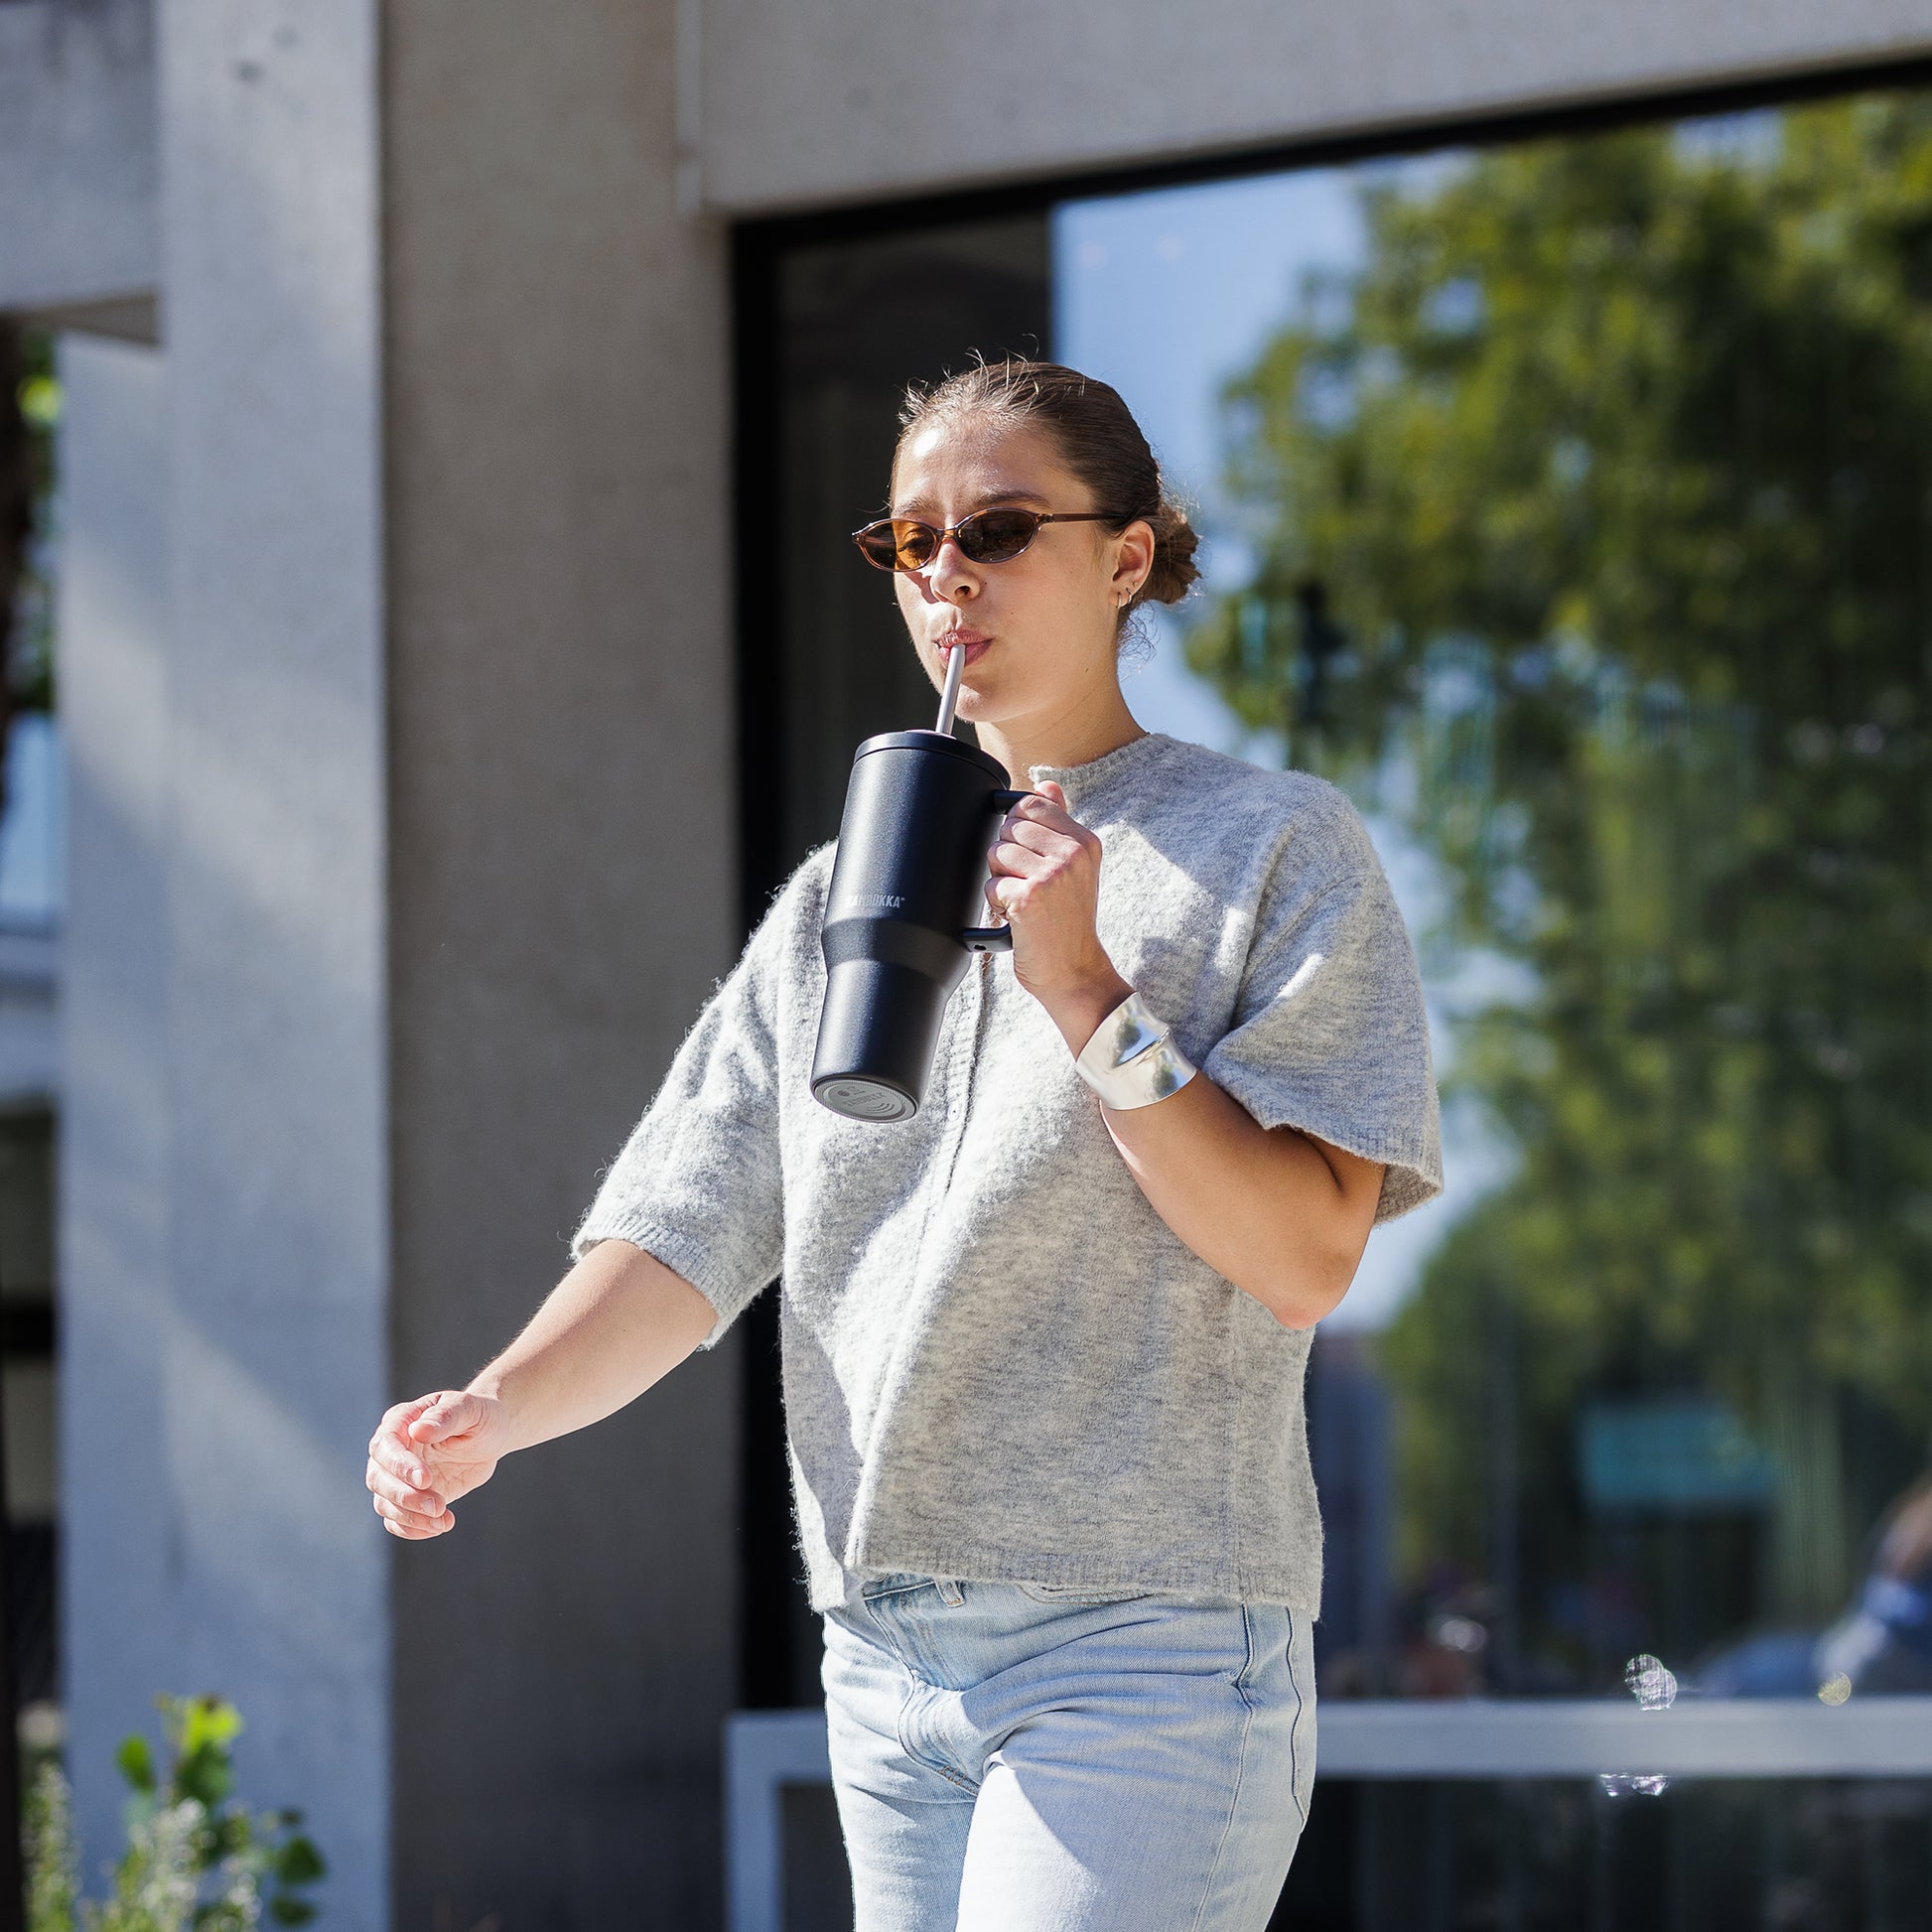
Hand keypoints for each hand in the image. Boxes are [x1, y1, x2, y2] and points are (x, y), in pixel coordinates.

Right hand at [365, 1389, 511, 1539]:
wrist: (491, 1435)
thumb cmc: (479, 1415)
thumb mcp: (469, 1409)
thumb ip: (445, 1416)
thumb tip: (418, 1430)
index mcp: (401, 1421)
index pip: (385, 1445)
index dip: (400, 1465)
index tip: (425, 1479)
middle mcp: (392, 1450)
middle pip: (378, 1479)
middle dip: (405, 1497)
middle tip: (437, 1505)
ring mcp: (398, 1477)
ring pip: (385, 1504)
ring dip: (410, 1518)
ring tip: (443, 1521)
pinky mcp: (410, 1498)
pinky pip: (396, 1521)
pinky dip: (413, 1529)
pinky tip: (439, 1526)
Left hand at [987, 780, 1131, 1051]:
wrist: (1074, 971)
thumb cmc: (1068, 922)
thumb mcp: (1076, 868)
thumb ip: (1061, 824)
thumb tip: (1048, 785)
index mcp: (1085, 841)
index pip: (1032, 805)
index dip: (1017, 829)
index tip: (1027, 854)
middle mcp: (1072, 854)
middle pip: (1009, 828)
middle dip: (1007, 857)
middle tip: (1027, 884)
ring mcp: (1052, 875)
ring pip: (996, 854)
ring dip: (1000, 880)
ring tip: (1023, 900)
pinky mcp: (1029, 898)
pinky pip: (991, 886)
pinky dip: (997, 904)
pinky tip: (1018, 918)